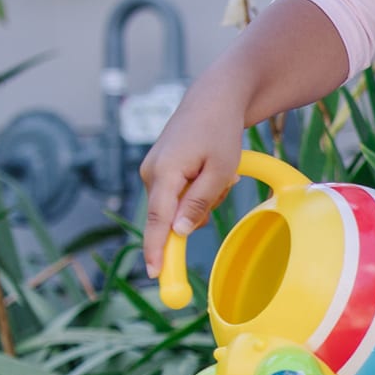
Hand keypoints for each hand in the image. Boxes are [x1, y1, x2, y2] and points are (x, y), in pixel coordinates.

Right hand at [139, 87, 245, 277]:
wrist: (213, 98)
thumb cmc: (220, 132)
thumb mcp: (220, 171)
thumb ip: (199, 203)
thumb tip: (179, 233)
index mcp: (165, 172)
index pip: (157, 220)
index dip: (156, 250)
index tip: (155, 275)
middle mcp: (151, 173)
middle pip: (169, 219)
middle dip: (197, 213)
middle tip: (223, 185)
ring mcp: (152, 172)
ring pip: (177, 209)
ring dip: (201, 200)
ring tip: (216, 172)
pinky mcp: (158, 171)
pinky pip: (177, 197)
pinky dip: (196, 191)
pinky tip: (207, 169)